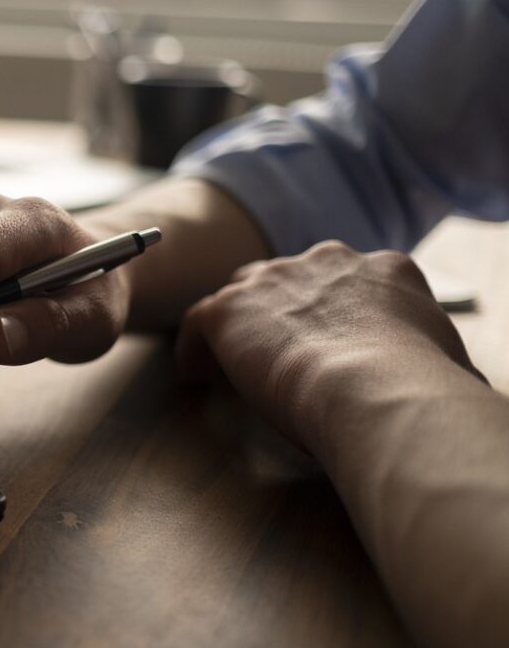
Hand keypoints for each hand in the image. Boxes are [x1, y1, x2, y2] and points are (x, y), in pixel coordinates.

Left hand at [175, 241, 481, 451]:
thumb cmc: (423, 387)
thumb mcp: (449, 360)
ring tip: (231, 362)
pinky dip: (194, 346)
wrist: (375, 386)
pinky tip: (196, 372)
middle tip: (276, 349)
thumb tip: (452, 386)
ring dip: (238, 324)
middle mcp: (327, 260)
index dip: (331, 312)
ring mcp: (272, 280)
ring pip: (241, 293)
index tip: (327, 341)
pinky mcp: (228, 308)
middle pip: (289, 276)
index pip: (347, 280)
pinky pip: (198, 320)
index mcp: (386, 269)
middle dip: (280, 308)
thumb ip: (435, 358)